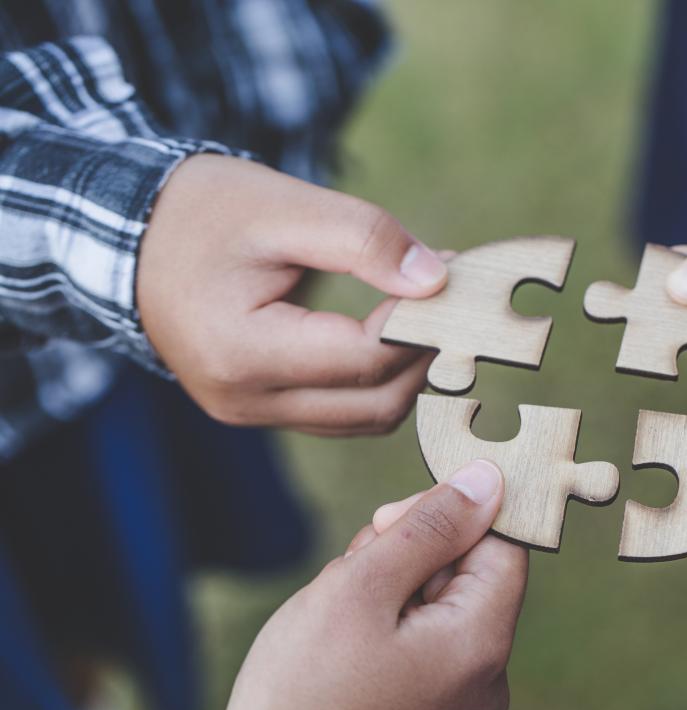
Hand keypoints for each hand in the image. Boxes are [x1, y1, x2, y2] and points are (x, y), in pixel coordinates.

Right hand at [138, 155, 448, 435]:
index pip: (366, 358)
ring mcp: (248, 413)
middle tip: (453, 303)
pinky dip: (376, 382)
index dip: (421, 323)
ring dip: (405, 375)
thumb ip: (364, 239)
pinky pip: (338, 413)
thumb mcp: (284, 208)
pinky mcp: (258, 409)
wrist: (129, 238)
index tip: (453, 280)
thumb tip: (438, 279)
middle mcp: (244, 400)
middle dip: (424, 356)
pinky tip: (394, 336)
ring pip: (362, 419)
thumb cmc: (202, 213)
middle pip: (374, 405)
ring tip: (428, 316)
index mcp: (243, 351)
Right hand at [220, 460, 528, 709]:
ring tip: (336, 616)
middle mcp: (484, 677)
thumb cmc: (301, 693)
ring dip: (386, 585)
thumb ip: (429, 527)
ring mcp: (456, 696)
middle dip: (407, 553)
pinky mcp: (428, 705)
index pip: (503, 546)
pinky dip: (380, 620)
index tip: (392, 519)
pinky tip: (340, 638)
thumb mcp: (361, 588)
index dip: (453, 516)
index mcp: (481, 646)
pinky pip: (420, 636)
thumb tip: (490, 479)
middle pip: (467, 571)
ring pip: (436, 599)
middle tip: (352, 574)